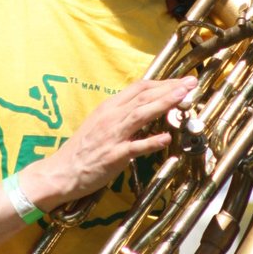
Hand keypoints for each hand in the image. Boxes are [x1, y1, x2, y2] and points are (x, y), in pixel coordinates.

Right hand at [22, 75, 197, 208]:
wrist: (61, 171)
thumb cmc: (82, 150)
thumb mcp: (101, 124)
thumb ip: (122, 115)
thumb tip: (145, 110)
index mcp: (109, 107)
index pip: (139, 88)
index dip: (162, 82)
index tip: (180, 82)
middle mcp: (111, 117)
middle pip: (144, 97)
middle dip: (170, 88)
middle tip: (191, 83)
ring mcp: (112, 136)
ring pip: (141, 115)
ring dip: (164, 104)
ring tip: (183, 97)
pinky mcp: (112, 156)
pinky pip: (134, 147)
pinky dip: (151, 141)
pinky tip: (166, 137)